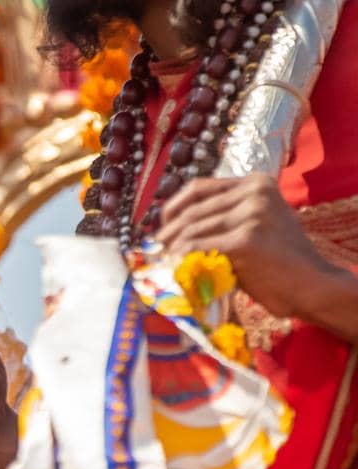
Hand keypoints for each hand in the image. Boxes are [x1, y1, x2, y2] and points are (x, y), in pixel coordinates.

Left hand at [156, 174, 337, 319]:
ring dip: (171, 251)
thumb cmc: (278, 261)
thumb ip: (221, 218)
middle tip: (154, 253)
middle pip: (191, 212)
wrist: (312, 286)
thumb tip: (168, 229)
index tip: (160, 227)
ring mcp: (252, 214)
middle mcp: (255, 193)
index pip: (198, 188)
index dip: (172, 208)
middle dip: (167, 235)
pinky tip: (176, 272)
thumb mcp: (253, 226)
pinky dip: (181, 260)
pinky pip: (198, 248)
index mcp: (256, 183)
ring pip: (191, 230)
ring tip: (162, 265)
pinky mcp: (246, 239)